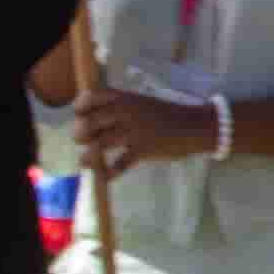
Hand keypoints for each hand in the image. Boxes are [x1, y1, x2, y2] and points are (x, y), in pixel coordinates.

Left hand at [80, 85, 226, 169]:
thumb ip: (119, 108)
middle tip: (83, 141)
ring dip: (88, 156)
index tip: (80, 115)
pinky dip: (109, 173)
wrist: (193, 125)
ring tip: (85, 162)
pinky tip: (105, 177)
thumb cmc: (164, 114)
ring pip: (100, 144)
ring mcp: (134, 131)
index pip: (92, 97)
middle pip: (90, 122)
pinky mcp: (143, 150)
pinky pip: (119, 164)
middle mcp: (126, 112)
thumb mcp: (140, 103)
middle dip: (81, 133)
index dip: (81, 107)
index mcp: (124, 98)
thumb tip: (93, 121)